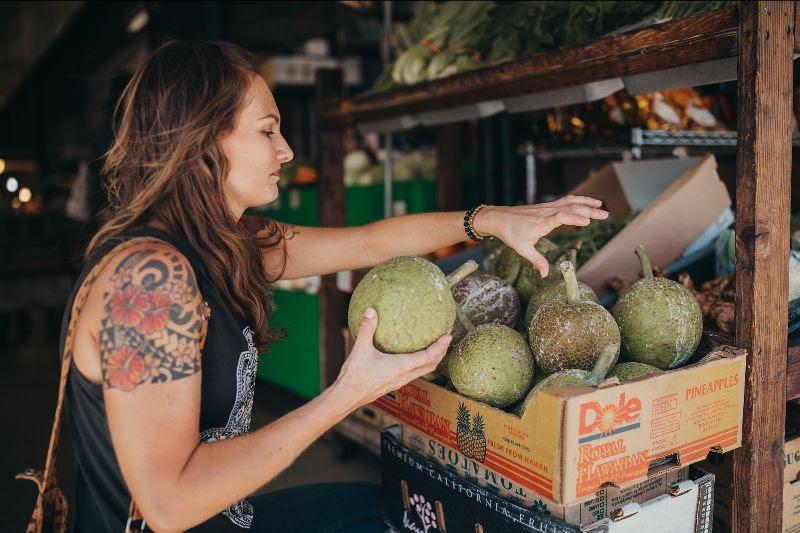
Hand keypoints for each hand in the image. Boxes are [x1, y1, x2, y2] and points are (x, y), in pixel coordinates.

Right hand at [331, 308, 451, 411]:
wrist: (347, 396)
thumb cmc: (355, 375)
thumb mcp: (360, 348)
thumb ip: (367, 328)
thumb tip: (371, 310)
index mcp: (401, 367)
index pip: (428, 357)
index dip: (440, 347)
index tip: (448, 336)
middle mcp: (404, 376)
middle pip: (431, 365)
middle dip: (441, 353)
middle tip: (447, 340)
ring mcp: (400, 382)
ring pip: (423, 371)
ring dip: (433, 360)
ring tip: (436, 348)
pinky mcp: (394, 384)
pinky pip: (414, 373)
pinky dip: (421, 364)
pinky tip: (413, 357)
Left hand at [474, 196, 607, 276]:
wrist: (498, 218)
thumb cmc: (510, 233)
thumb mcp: (522, 250)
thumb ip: (537, 261)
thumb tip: (546, 275)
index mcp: (540, 223)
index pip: (559, 217)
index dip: (573, 218)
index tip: (587, 222)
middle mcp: (546, 212)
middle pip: (570, 208)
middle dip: (589, 211)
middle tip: (606, 215)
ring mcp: (547, 207)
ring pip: (570, 202)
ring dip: (586, 203)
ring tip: (601, 206)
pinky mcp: (547, 206)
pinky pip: (565, 201)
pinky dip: (578, 200)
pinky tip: (587, 203)